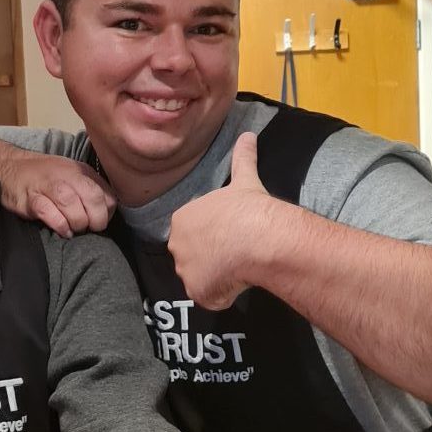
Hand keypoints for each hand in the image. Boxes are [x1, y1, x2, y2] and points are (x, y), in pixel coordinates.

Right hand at [0, 151, 115, 236]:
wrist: (10, 167)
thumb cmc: (45, 176)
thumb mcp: (73, 175)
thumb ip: (91, 190)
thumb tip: (107, 211)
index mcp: (81, 172)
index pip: (106, 194)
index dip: (107, 213)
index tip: (99, 222)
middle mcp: (66, 176)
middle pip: (92, 198)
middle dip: (95, 220)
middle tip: (89, 229)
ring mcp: (46, 186)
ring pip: (71, 204)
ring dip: (77, 222)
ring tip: (74, 229)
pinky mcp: (30, 198)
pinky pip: (48, 212)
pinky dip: (59, 225)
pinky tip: (62, 230)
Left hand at [167, 133, 276, 308]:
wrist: (255, 237)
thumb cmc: (248, 208)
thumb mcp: (244, 179)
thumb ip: (242, 158)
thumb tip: (248, 135)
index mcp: (183, 218)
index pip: (193, 231)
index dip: (214, 235)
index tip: (231, 235)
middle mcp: (176, 244)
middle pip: (192, 256)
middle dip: (212, 257)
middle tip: (236, 253)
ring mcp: (185, 270)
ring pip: (200, 277)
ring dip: (217, 276)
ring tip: (239, 267)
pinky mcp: (197, 291)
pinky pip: (210, 297)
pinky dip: (224, 294)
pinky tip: (239, 282)